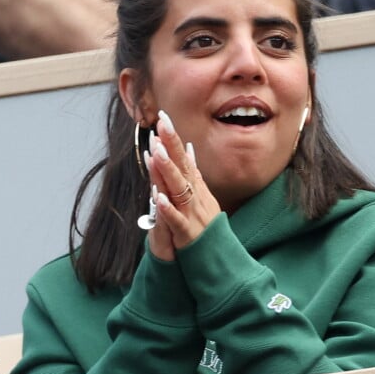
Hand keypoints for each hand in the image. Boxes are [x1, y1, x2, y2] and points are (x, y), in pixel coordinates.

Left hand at [146, 110, 220, 254]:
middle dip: (172, 145)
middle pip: (183, 167)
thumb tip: (189, 149)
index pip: (184, 157)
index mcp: (196, 187)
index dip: (173, 138)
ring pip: (179, 189)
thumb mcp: (202, 195)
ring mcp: (193, 214)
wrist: (217, 256)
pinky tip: (159, 198)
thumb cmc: (205, 224)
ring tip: (157, 152)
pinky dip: (168, 209)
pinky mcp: (188, 233)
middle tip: (162, 123)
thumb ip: (193, 173)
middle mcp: (196, 196)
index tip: (163, 117)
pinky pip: (177, 220)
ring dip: (168, 171)